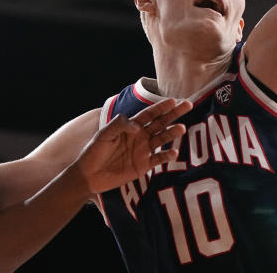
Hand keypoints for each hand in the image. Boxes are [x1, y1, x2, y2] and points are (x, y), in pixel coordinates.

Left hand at [74, 98, 191, 193]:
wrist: (88, 175)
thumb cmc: (94, 151)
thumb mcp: (104, 134)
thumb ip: (119, 125)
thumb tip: (137, 126)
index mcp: (131, 126)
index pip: (150, 114)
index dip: (161, 107)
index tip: (174, 100)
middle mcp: (140, 136)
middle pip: (161, 123)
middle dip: (174, 114)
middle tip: (188, 105)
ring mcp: (143, 151)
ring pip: (162, 139)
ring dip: (172, 133)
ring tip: (182, 128)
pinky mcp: (143, 166)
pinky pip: (158, 160)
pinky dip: (167, 156)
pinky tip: (174, 152)